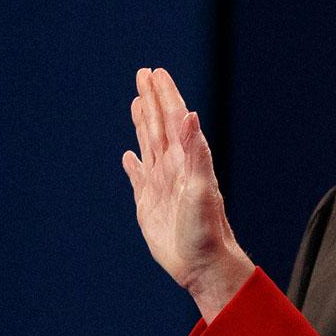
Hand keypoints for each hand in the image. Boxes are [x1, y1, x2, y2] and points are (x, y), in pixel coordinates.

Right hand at [122, 68, 253, 320]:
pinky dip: (133, 164)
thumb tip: (190, 114)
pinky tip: (129, 156)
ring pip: (149, 145)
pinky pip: (139, 177)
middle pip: (160, 125)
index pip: (174, 118)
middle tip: (144, 73)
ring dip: (143, 123)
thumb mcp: (201, 188)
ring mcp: (161, 185)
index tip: (155, 72)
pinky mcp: (149, 204)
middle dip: (152, 99)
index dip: (165, 94)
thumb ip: (195, 152)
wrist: (202, 263)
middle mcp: (174, 168)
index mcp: (186, 161)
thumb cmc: (205, 229)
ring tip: (137, 102)